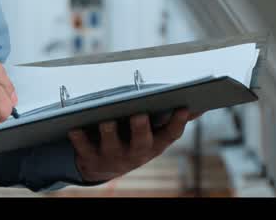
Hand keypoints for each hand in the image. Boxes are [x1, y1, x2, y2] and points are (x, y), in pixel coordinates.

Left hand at [67, 109, 203, 183]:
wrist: (102, 168)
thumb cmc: (132, 141)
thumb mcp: (154, 135)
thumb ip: (174, 120)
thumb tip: (201, 107)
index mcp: (154, 144)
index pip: (170, 135)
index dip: (177, 122)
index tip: (182, 106)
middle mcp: (135, 153)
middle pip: (141, 142)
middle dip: (140, 128)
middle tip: (139, 114)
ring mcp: (113, 157)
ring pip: (111, 145)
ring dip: (109, 131)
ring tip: (106, 118)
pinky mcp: (90, 159)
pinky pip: (83, 149)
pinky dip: (79, 138)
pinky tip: (74, 127)